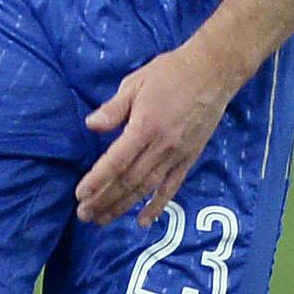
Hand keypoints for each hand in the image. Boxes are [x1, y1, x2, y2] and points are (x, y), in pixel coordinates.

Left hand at [75, 42, 235, 228]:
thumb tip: (91, 126)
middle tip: (85, 215)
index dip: (97, 181)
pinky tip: (143, 221)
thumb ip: (113, 109)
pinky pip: (171, 187)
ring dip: (123, 206)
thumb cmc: (170, 73)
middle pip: (128, 181)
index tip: (80, 195)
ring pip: (146, 188)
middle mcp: (161, 146)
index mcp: (144, 127)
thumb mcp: (135, 83)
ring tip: (103, 219)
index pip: (116, 161)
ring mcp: (177, 155)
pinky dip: (157, 206)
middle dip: (104, 200)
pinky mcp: (189, 158)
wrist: (213, 72)